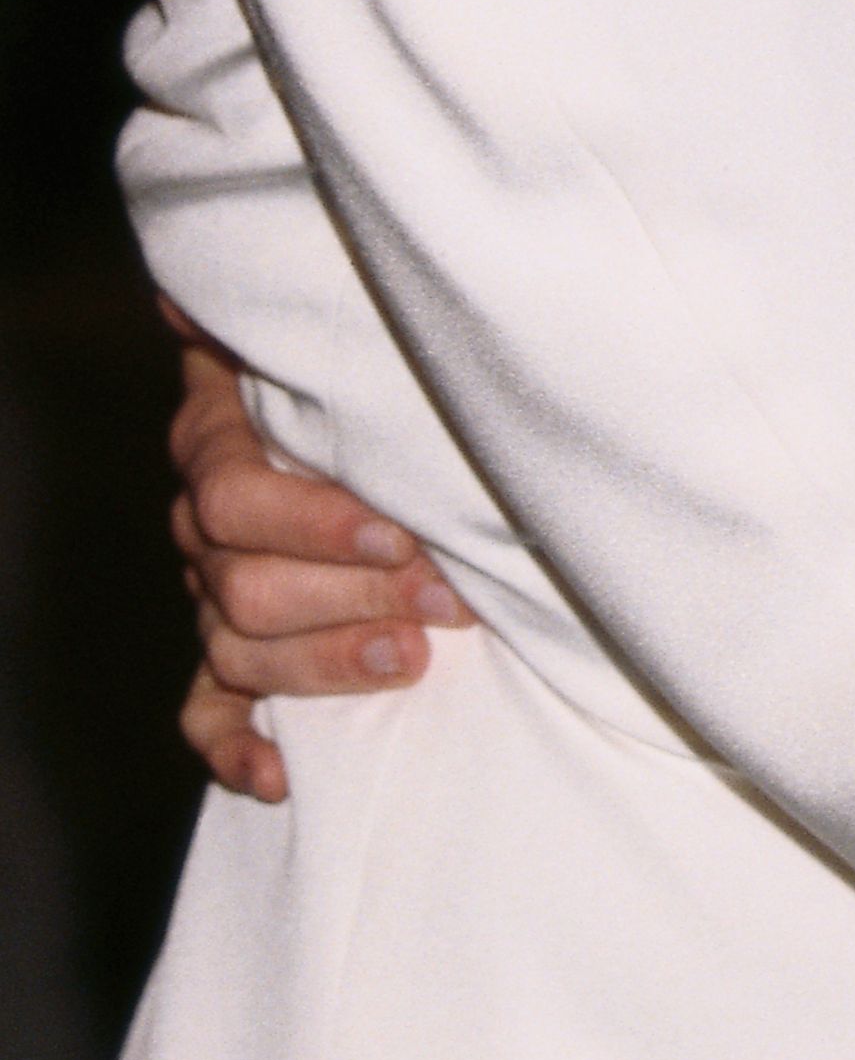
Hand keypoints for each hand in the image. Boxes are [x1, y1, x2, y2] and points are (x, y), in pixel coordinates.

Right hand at [166, 314, 467, 803]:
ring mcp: (211, 592)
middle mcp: (204, 523)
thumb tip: (216, 285)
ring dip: (326, 663)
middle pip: (245, 585)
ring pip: (236, 648)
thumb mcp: (352, 337)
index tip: (404, 535)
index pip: (237, 498)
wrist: (360, 402)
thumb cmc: (370, 368)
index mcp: (220, 441)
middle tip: (446, 599)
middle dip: (353, 597)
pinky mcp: (230, 652)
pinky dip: (237, 748)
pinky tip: (279, 773)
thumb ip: (319, 317)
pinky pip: (208, 711)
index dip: (319, 525)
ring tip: (411, 658)